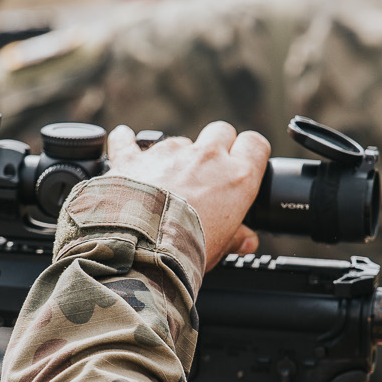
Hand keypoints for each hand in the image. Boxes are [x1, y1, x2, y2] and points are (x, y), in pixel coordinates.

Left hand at [104, 120, 268, 269]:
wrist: (141, 248)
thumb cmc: (187, 249)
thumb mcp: (220, 248)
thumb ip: (236, 237)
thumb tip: (247, 241)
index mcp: (236, 177)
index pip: (255, 144)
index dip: (250, 153)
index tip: (244, 164)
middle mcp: (206, 157)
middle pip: (221, 131)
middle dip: (217, 147)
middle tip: (209, 174)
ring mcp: (169, 153)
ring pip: (180, 140)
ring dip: (177, 156)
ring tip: (167, 184)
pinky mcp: (134, 157)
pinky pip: (127, 139)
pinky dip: (126, 143)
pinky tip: (126, 147)